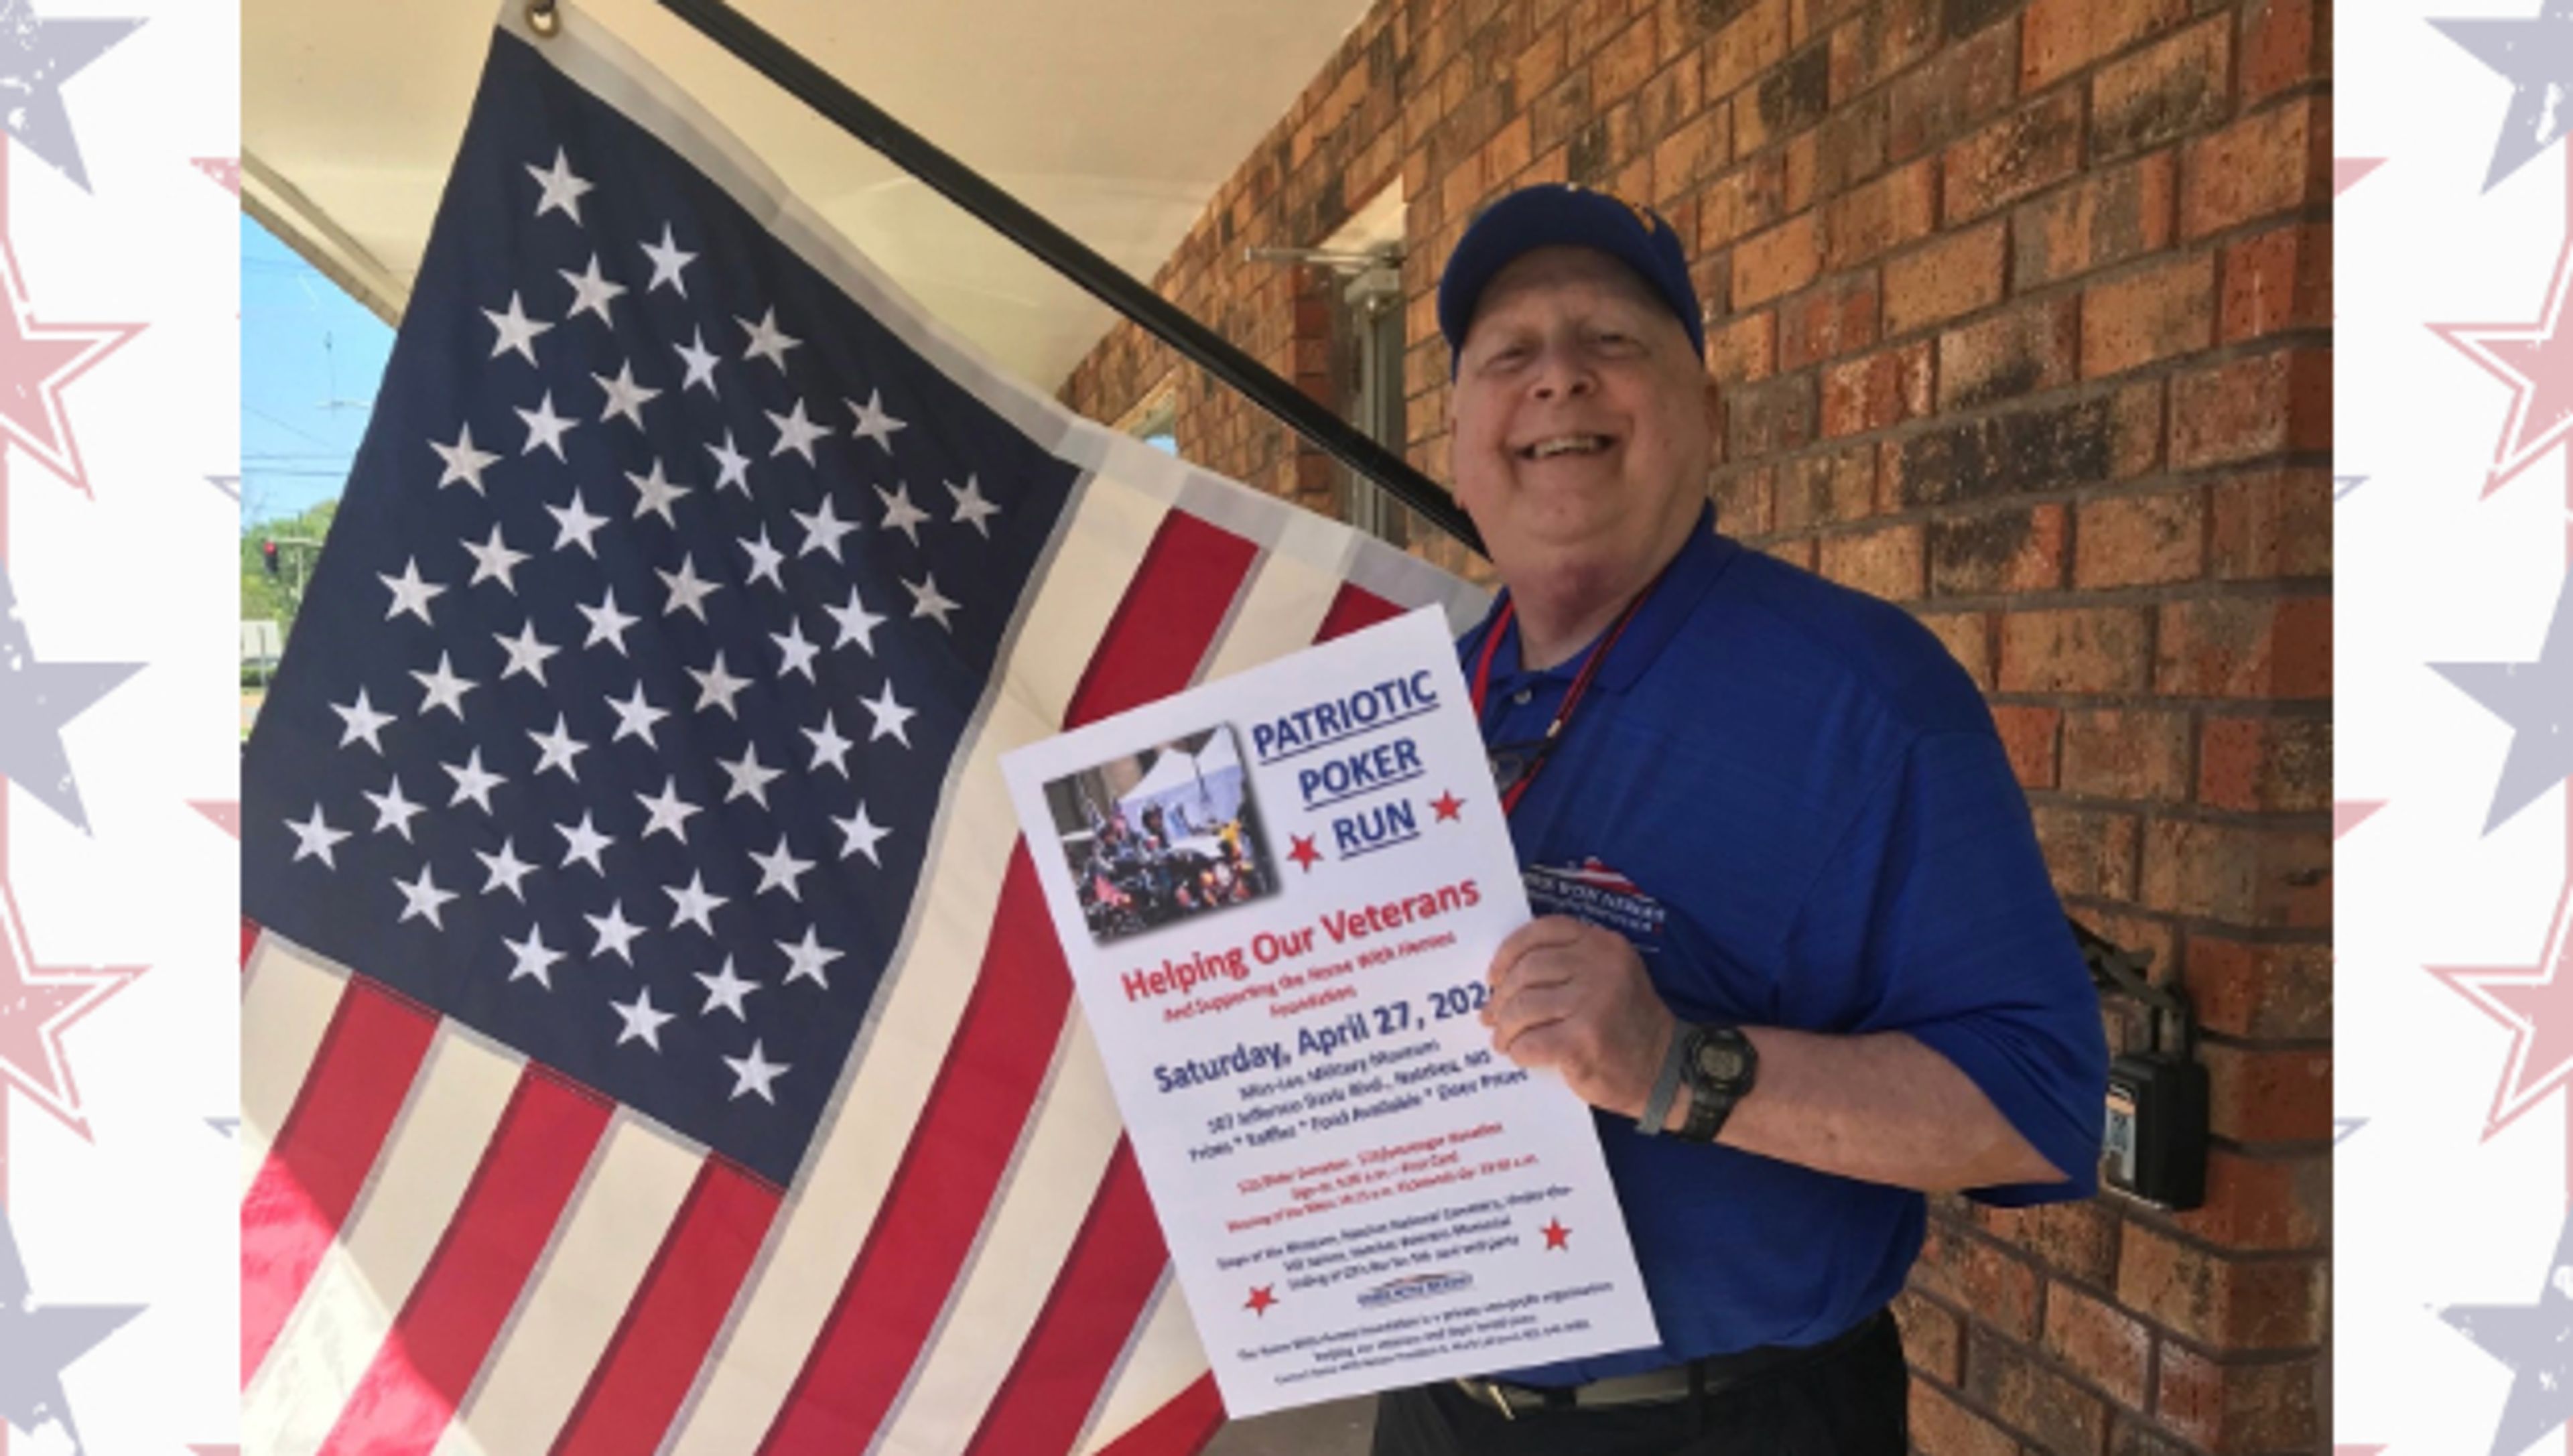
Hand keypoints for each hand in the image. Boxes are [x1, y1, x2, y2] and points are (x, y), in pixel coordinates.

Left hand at [1481, 916, 1678, 1121]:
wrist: (1664, 1069)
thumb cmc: (1625, 1024)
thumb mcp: (1608, 975)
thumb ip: (1568, 964)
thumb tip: (1504, 977)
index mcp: (1603, 944)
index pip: (1543, 931)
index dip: (1509, 951)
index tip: (1494, 975)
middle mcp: (1600, 967)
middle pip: (1527, 971)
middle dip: (1501, 997)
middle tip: (1491, 1016)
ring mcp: (1592, 1004)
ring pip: (1523, 1007)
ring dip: (1505, 1027)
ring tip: (1502, 1039)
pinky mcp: (1583, 1041)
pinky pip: (1530, 1042)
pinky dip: (1518, 1050)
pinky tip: (1520, 1055)